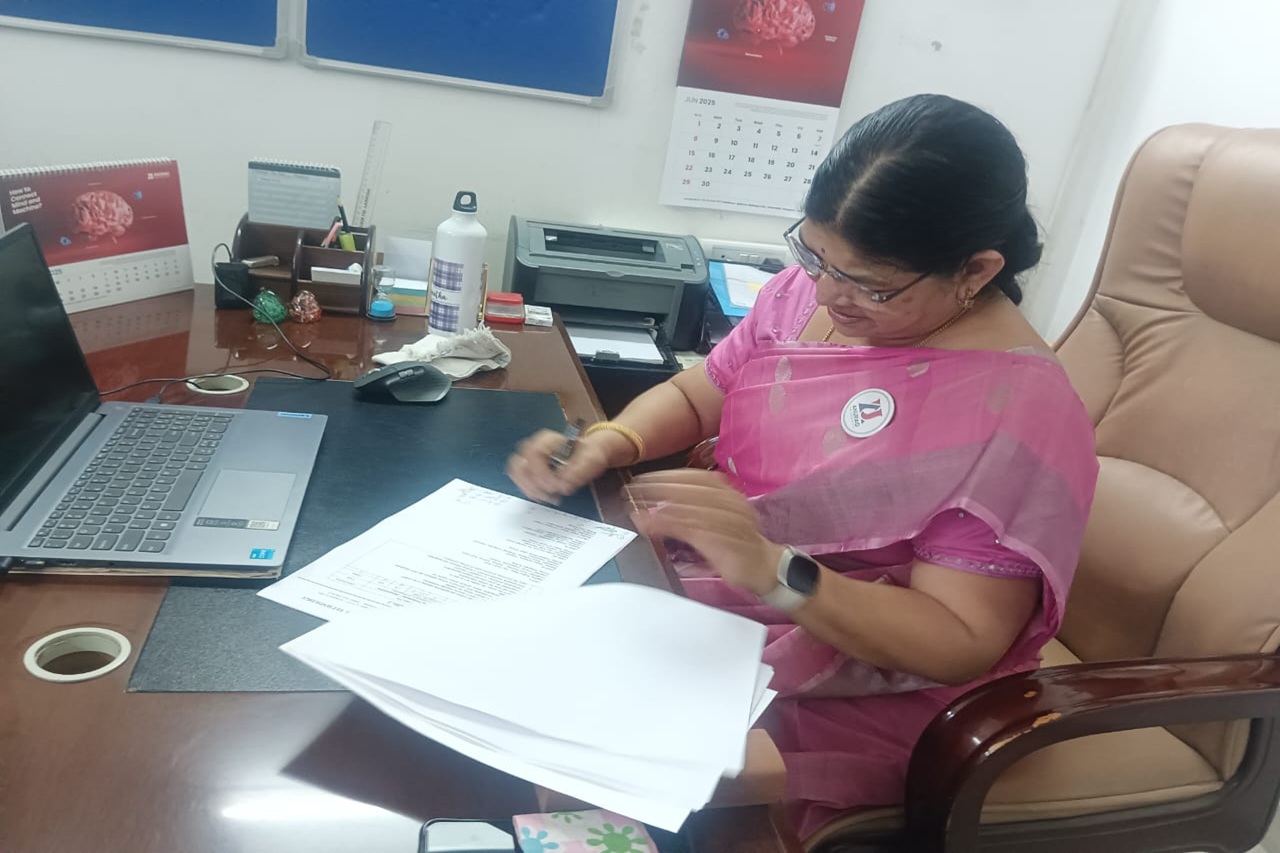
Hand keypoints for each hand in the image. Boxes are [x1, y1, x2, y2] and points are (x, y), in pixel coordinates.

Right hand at [506, 429, 611, 503]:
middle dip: (533, 482)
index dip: (541, 473)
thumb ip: (576, 472)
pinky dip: (529, 490)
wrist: (588, 454)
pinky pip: (519, 479)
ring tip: (547, 497)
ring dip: (529, 488)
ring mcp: (529, 456)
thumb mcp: (590, 460)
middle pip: (519, 463)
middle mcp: (535, 445)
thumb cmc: (588, 454)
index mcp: (549, 439)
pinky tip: (544, 496)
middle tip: (549, 494)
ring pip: (516, 472)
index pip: (534, 454)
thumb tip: (562, 485)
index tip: (555, 486)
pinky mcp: (529, 468)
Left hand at [626, 468, 782, 595]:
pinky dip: (665, 525)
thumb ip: (695, 508)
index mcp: (729, 494)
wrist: (764, 567)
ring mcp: (726, 521)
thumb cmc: (738, 543)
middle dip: (657, 487)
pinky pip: (688, 529)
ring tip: (634, 507)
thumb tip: (662, 503)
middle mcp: (729, 503)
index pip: (696, 476)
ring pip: (686, 507)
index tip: (645, 476)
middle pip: (688, 488)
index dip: (668, 475)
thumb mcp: (718, 519)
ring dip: (657, 506)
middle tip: (632, 489)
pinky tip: (649, 525)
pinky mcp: (720, 541)